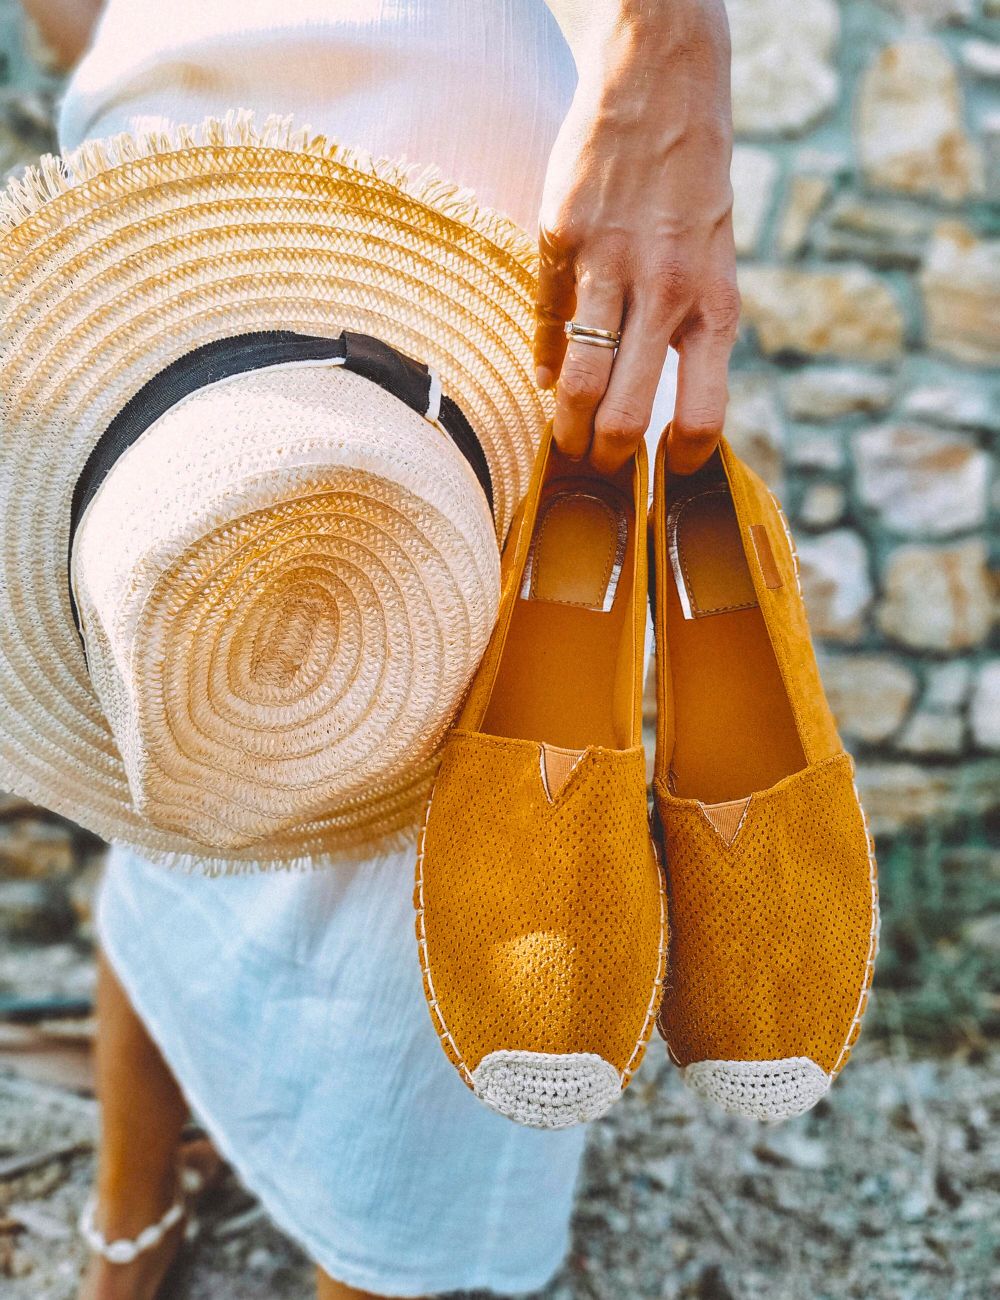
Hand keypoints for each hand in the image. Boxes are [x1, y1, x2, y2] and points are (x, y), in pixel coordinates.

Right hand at [534, 0, 737, 474]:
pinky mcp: (561, 239)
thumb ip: (690, 326)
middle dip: (604, 456)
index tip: (662, 468)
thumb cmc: (693, 180)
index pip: (702, 414)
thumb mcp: (716, 256)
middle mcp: (667, 290)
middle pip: (625, 412)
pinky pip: (546, 321)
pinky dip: (544, 358)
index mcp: (715, 301)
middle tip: (594, 464)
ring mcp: (610, 265)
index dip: (680, 458)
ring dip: (564, 426)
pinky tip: (545, 373)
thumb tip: (654, 402)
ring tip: (562, 442)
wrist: (662, 77)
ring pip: (577, 380)